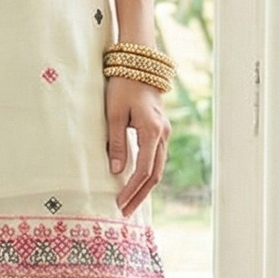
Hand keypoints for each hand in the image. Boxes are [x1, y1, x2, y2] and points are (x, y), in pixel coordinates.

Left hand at [106, 77, 169, 215]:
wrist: (139, 64)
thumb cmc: (123, 86)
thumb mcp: (114, 113)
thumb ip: (116, 143)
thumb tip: (117, 171)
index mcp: (152, 131)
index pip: (144, 170)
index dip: (132, 190)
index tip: (119, 204)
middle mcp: (163, 135)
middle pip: (155, 175)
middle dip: (140, 195)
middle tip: (125, 212)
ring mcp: (164, 133)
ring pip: (158, 168)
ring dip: (144, 187)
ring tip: (129, 203)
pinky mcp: (160, 131)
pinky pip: (156, 159)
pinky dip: (147, 175)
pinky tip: (136, 183)